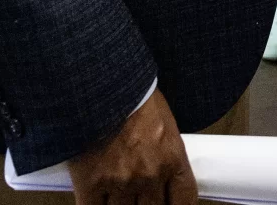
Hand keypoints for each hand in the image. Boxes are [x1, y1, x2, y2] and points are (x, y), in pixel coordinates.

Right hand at [69, 88, 196, 204]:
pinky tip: (96, 200)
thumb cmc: (132, 93)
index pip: (185, 199)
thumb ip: (164, 151)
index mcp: (172, 157)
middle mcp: (150, 175)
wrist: (99, 83)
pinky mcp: (91, 184)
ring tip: (118, 193)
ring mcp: (120, 183)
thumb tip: (160, 172)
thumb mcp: (161, 121)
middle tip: (140, 196)